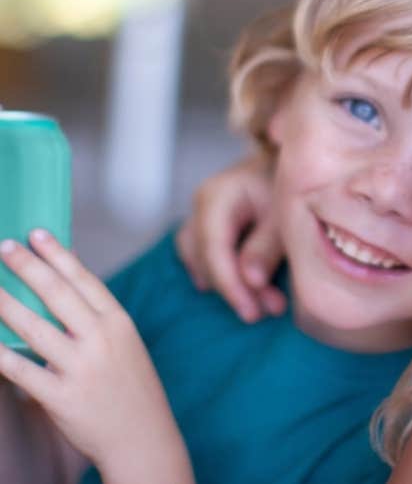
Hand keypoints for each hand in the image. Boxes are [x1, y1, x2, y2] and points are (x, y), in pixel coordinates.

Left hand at [0, 230, 193, 483]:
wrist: (142, 434)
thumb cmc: (130, 384)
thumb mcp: (124, 341)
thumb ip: (95, 314)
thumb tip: (64, 279)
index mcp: (118, 321)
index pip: (83, 279)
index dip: (57, 254)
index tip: (37, 233)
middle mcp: (100, 339)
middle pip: (58, 294)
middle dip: (27, 267)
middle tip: (5, 247)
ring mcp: (81, 367)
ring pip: (35, 327)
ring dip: (5, 304)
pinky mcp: (61, 397)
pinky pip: (22, 370)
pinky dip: (1, 354)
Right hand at [176, 157, 285, 322]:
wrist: (289, 158)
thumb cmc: (286, 183)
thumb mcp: (283, 212)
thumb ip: (267, 245)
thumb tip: (250, 280)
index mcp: (218, 195)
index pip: (214, 249)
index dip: (230, 286)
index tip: (252, 312)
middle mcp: (202, 204)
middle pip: (206, 260)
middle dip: (237, 290)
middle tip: (272, 309)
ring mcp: (200, 214)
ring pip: (200, 261)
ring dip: (229, 285)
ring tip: (261, 303)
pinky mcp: (206, 225)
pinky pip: (202, 257)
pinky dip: (221, 274)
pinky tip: (242, 289)